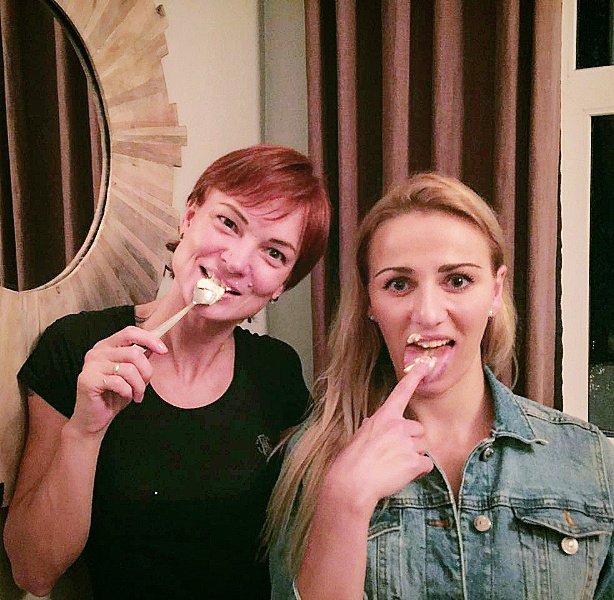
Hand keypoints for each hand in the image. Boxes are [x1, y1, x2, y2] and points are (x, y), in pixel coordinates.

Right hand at [73, 327, 167, 436]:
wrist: (93, 419)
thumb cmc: (112, 396)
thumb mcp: (132, 375)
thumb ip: (140, 359)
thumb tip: (156, 346)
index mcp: (107, 346)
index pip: (130, 332)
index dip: (149, 339)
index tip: (163, 350)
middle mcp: (97, 352)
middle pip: (133, 353)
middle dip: (146, 371)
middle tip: (145, 385)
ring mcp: (90, 365)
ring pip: (128, 369)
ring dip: (139, 385)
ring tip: (137, 394)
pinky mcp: (87, 380)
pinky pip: (118, 382)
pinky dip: (128, 391)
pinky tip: (126, 396)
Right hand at [322, 361, 433, 515]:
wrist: (352, 482)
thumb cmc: (351, 460)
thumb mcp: (360, 435)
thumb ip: (373, 427)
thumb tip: (372, 424)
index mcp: (383, 417)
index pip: (401, 392)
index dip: (414, 378)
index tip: (425, 365)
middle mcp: (398, 426)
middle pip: (419, 430)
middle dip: (412, 442)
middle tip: (395, 455)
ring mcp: (407, 443)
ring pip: (422, 448)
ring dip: (414, 457)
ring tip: (395, 467)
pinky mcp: (414, 461)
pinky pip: (426, 464)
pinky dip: (418, 471)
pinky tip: (402, 474)